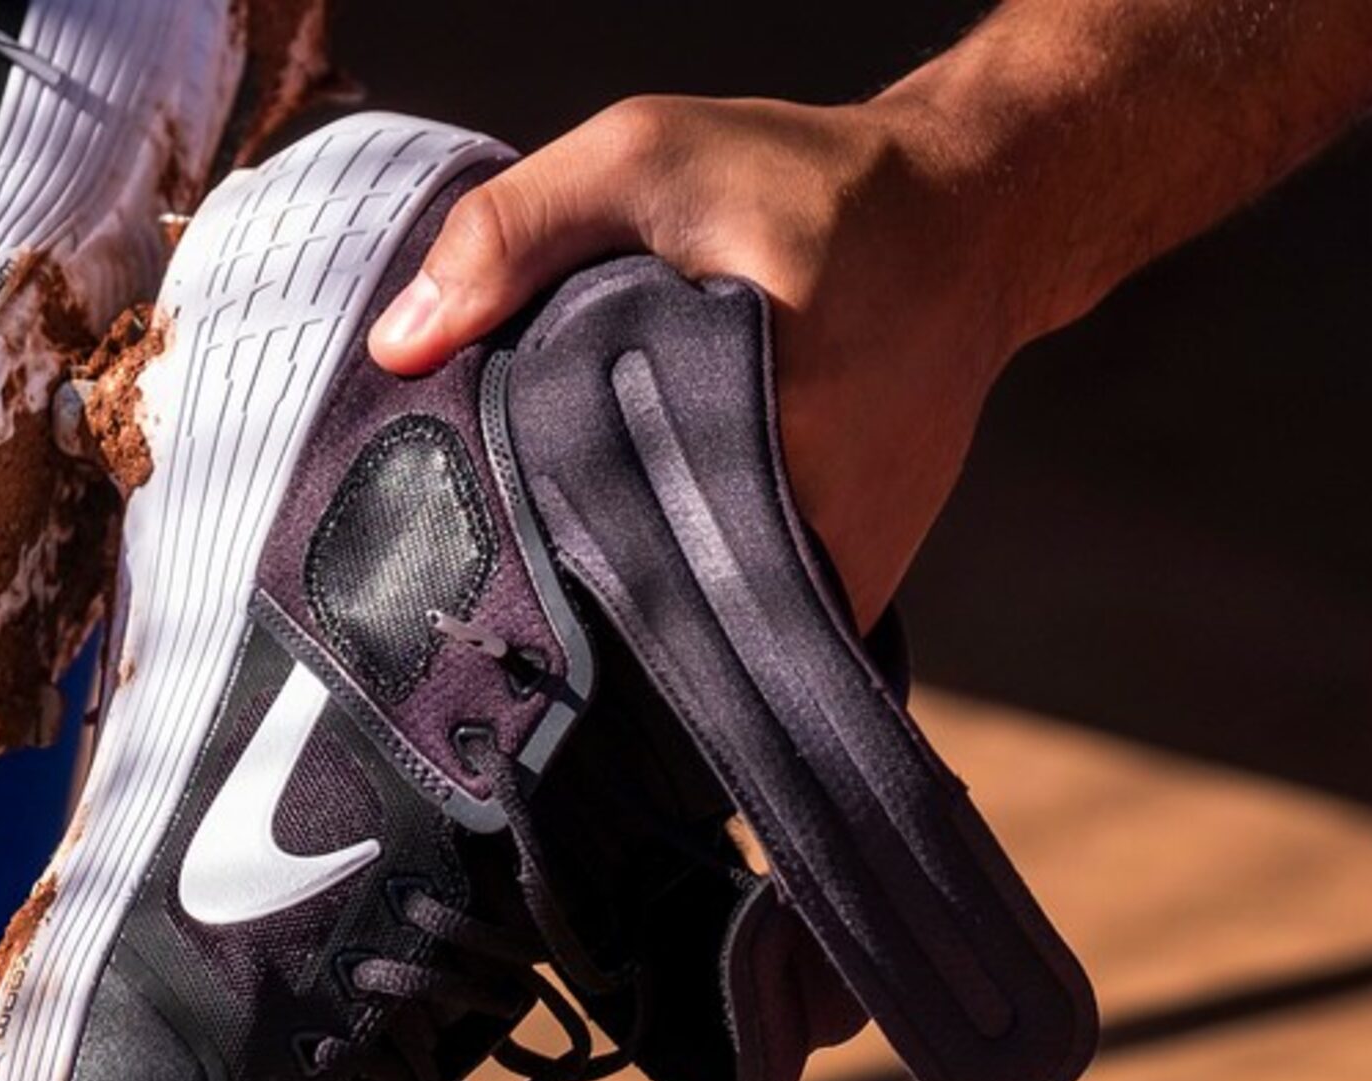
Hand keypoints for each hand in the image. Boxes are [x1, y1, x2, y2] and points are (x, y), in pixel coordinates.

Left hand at [369, 95, 1019, 624]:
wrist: (972, 222)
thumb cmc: (812, 184)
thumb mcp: (648, 158)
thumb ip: (516, 232)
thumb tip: (400, 345)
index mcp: (752, 427)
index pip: (605, 541)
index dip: (522, 550)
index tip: (468, 548)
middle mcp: (807, 525)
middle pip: (642, 605)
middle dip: (563, 587)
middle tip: (495, 567)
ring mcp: (839, 569)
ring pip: (696, 631)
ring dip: (628, 604)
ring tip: (564, 569)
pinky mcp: (854, 581)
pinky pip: (744, 622)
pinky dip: (689, 596)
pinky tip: (643, 554)